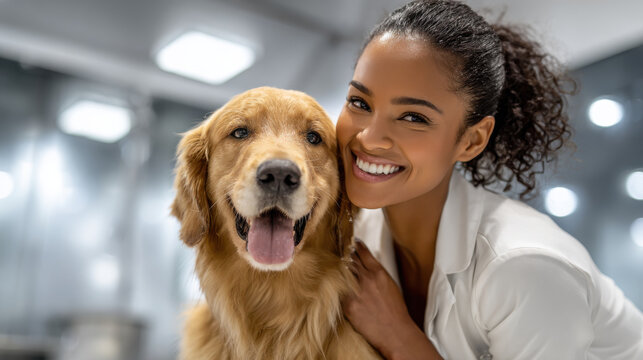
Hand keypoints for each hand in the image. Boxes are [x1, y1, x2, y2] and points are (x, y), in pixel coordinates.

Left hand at [342, 241, 442, 359]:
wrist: (394, 332)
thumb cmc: (395, 311)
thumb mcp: (390, 285)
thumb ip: (378, 275)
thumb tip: (368, 268)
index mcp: (379, 273)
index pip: (363, 253)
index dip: (356, 246)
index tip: (353, 242)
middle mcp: (366, 280)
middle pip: (350, 261)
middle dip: (346, 256)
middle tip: (342, 253)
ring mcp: (356, 292)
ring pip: (343, 275)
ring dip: (341, 271)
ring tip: (338, 268)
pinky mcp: (348, 305)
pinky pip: (340, 292)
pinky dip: (339, 289)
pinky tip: (336, 286)